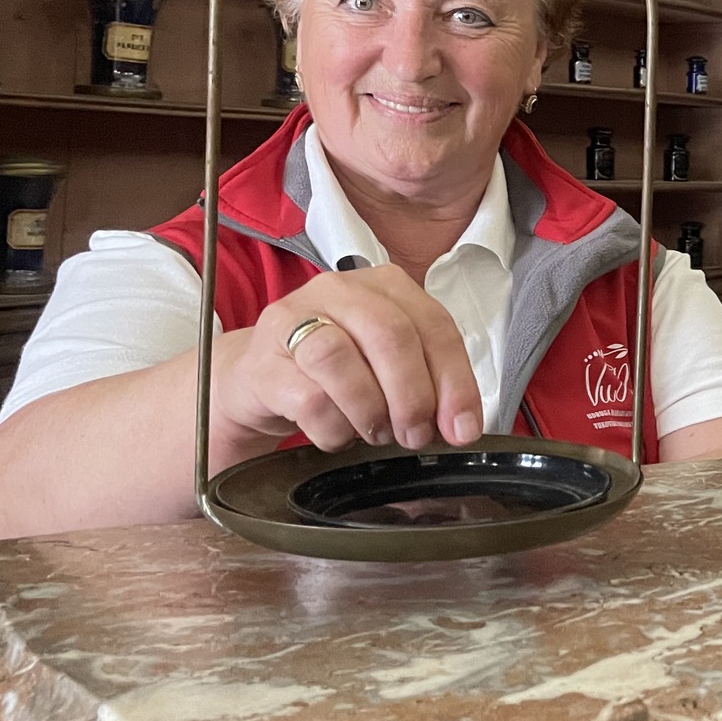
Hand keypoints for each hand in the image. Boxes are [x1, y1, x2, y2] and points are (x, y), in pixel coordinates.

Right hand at [209, 265, 483, 465]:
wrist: (259, 381)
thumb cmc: (335, 372)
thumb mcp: (389, 368)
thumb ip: (430, 385)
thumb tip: (461, 426)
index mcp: (385, 285)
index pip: (434, 326)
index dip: (455, 381)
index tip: (462, 427)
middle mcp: (339, 291)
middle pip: (389, 336)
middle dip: (413, 396)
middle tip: (415, 434)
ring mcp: (293, 320)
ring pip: (340, 359)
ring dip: (371, 410)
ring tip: (377, 433)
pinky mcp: (262, 361)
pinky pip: (307, 399)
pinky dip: (334, 428)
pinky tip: (339, 435)